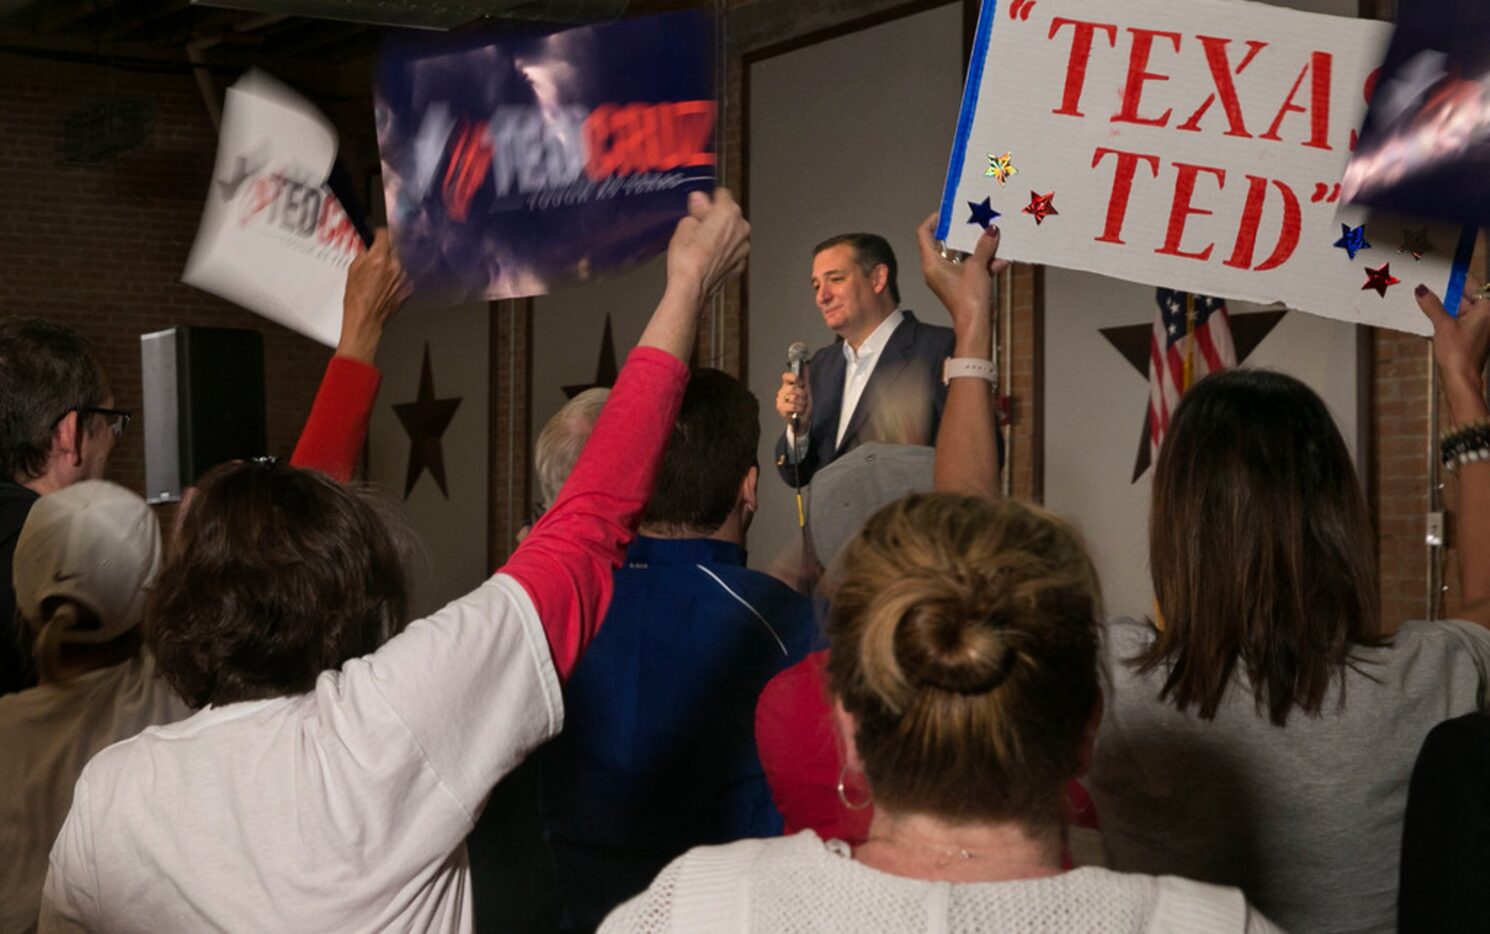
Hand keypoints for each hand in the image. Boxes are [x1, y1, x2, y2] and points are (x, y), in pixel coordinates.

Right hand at [338, 228, 411, 364]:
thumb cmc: (357, 299)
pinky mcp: (408, 287)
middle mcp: (395, 266)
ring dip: (393, 263)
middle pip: (395, 247)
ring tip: (381, 274)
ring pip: (401, 261)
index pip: (385, 234)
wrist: (366, 319)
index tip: (377, 235)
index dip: (379, 234)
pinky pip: (404, 275)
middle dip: (387, 249)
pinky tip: (387, 284)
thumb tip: (370, 246)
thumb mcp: (353, 269)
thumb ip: (364, 254)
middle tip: (378, 256)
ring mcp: (404, 277)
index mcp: (379, 259)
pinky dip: (398, 276)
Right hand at [666, 189, 749, 301]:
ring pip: (732, 234)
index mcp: (729, 213)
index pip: (722, 194)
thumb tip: (699, 201)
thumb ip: (696, 210)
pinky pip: (732, 251)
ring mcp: (742, 248)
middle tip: (697, 225)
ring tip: (700, 244)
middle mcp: (741, 229)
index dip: (708, 199)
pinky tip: (707, 256)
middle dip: (715, 217)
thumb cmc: (688, 260)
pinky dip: (723, 252)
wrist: (691, 288)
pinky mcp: (739, 264)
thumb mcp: (684, 225)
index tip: (699, 205)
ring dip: (720, 235)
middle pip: (730, 214)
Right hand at [776, 371, 810, 425]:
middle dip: (802, 395)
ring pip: (793, 398)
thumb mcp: (806, 389)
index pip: (786, 376)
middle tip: (804, 399)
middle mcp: (782, 391)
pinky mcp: (780, 408)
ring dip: (802, 403)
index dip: (794, 378)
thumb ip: (805, 377)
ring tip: (802, 406)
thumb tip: (806, 364)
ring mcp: (780, 400)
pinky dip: (799, 409)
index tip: (801, 384)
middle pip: (793, 388)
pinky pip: (792, 406)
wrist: (803, 418)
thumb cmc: (803, 404)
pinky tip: (799, 411)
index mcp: (787, 385)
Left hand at [916, 213, 1008, 344]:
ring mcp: (947, 277)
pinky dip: (983, 263)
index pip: (924, 233)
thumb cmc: (969, 298)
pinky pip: (969, 267)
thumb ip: (984, 246)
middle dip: (961, 232)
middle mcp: (935, 269)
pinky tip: (1001, 260)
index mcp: (931, 263)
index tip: (949, 213)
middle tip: (973, 221)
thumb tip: (992, 231)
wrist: (976, 325)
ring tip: (992, 239)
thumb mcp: (978, 266)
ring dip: (977, 248)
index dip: (934, 219)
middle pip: (944, 243)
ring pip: (960, 255)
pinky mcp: (959, 284)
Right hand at [1416, 279, 1489, 421]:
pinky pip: (1457, 322)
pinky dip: (1445, 320)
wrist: (1461, 380)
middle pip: (1466, 298)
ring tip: (1425, 302)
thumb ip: (1432, 305)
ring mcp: (1479, 328)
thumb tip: (1422, 290)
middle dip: (1447, 294)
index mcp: (1487, 309)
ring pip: (1460, 311)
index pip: (1474, 285)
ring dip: (1444, 307)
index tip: (1444, 272)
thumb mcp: (1442, 325)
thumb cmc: (1459, 354)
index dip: (1457, 279)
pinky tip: (1430, 319)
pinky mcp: (1471, 339)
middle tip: (1429, 286)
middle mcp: (1486, 317)